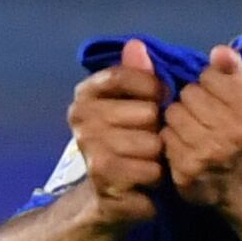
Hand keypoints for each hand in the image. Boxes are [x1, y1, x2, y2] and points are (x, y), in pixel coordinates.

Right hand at [68, 48, 166, 224]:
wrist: (111, 196)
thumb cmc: (129, 141)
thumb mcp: (134, 104)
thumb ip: (138, 75)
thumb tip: (136, 44)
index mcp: (85, 94)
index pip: (123, 76)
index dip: (152, 87)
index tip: (161, 98)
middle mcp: (81, 118)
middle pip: (145, 112)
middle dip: (158, 127)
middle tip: (151, 138)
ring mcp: (90, 149)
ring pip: (152, 143)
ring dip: (160, 155)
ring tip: (149, 159)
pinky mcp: (104, 179)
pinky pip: (151, 170)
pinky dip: (157, 177)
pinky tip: (146, 178)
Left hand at [163, 41, 241, 211]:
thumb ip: (234, 70)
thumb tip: (218, 51)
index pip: (209, 76)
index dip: (208, 84)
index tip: (216, 98)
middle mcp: (238, 132)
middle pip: (189, 94)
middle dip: (192, 101)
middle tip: (202, 116)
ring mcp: (212, 153)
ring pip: (174, 113)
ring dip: (178, 119)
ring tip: (192, 129)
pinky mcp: (189, 170)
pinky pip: (165, 137)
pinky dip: (171, 139)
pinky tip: (184, 145)